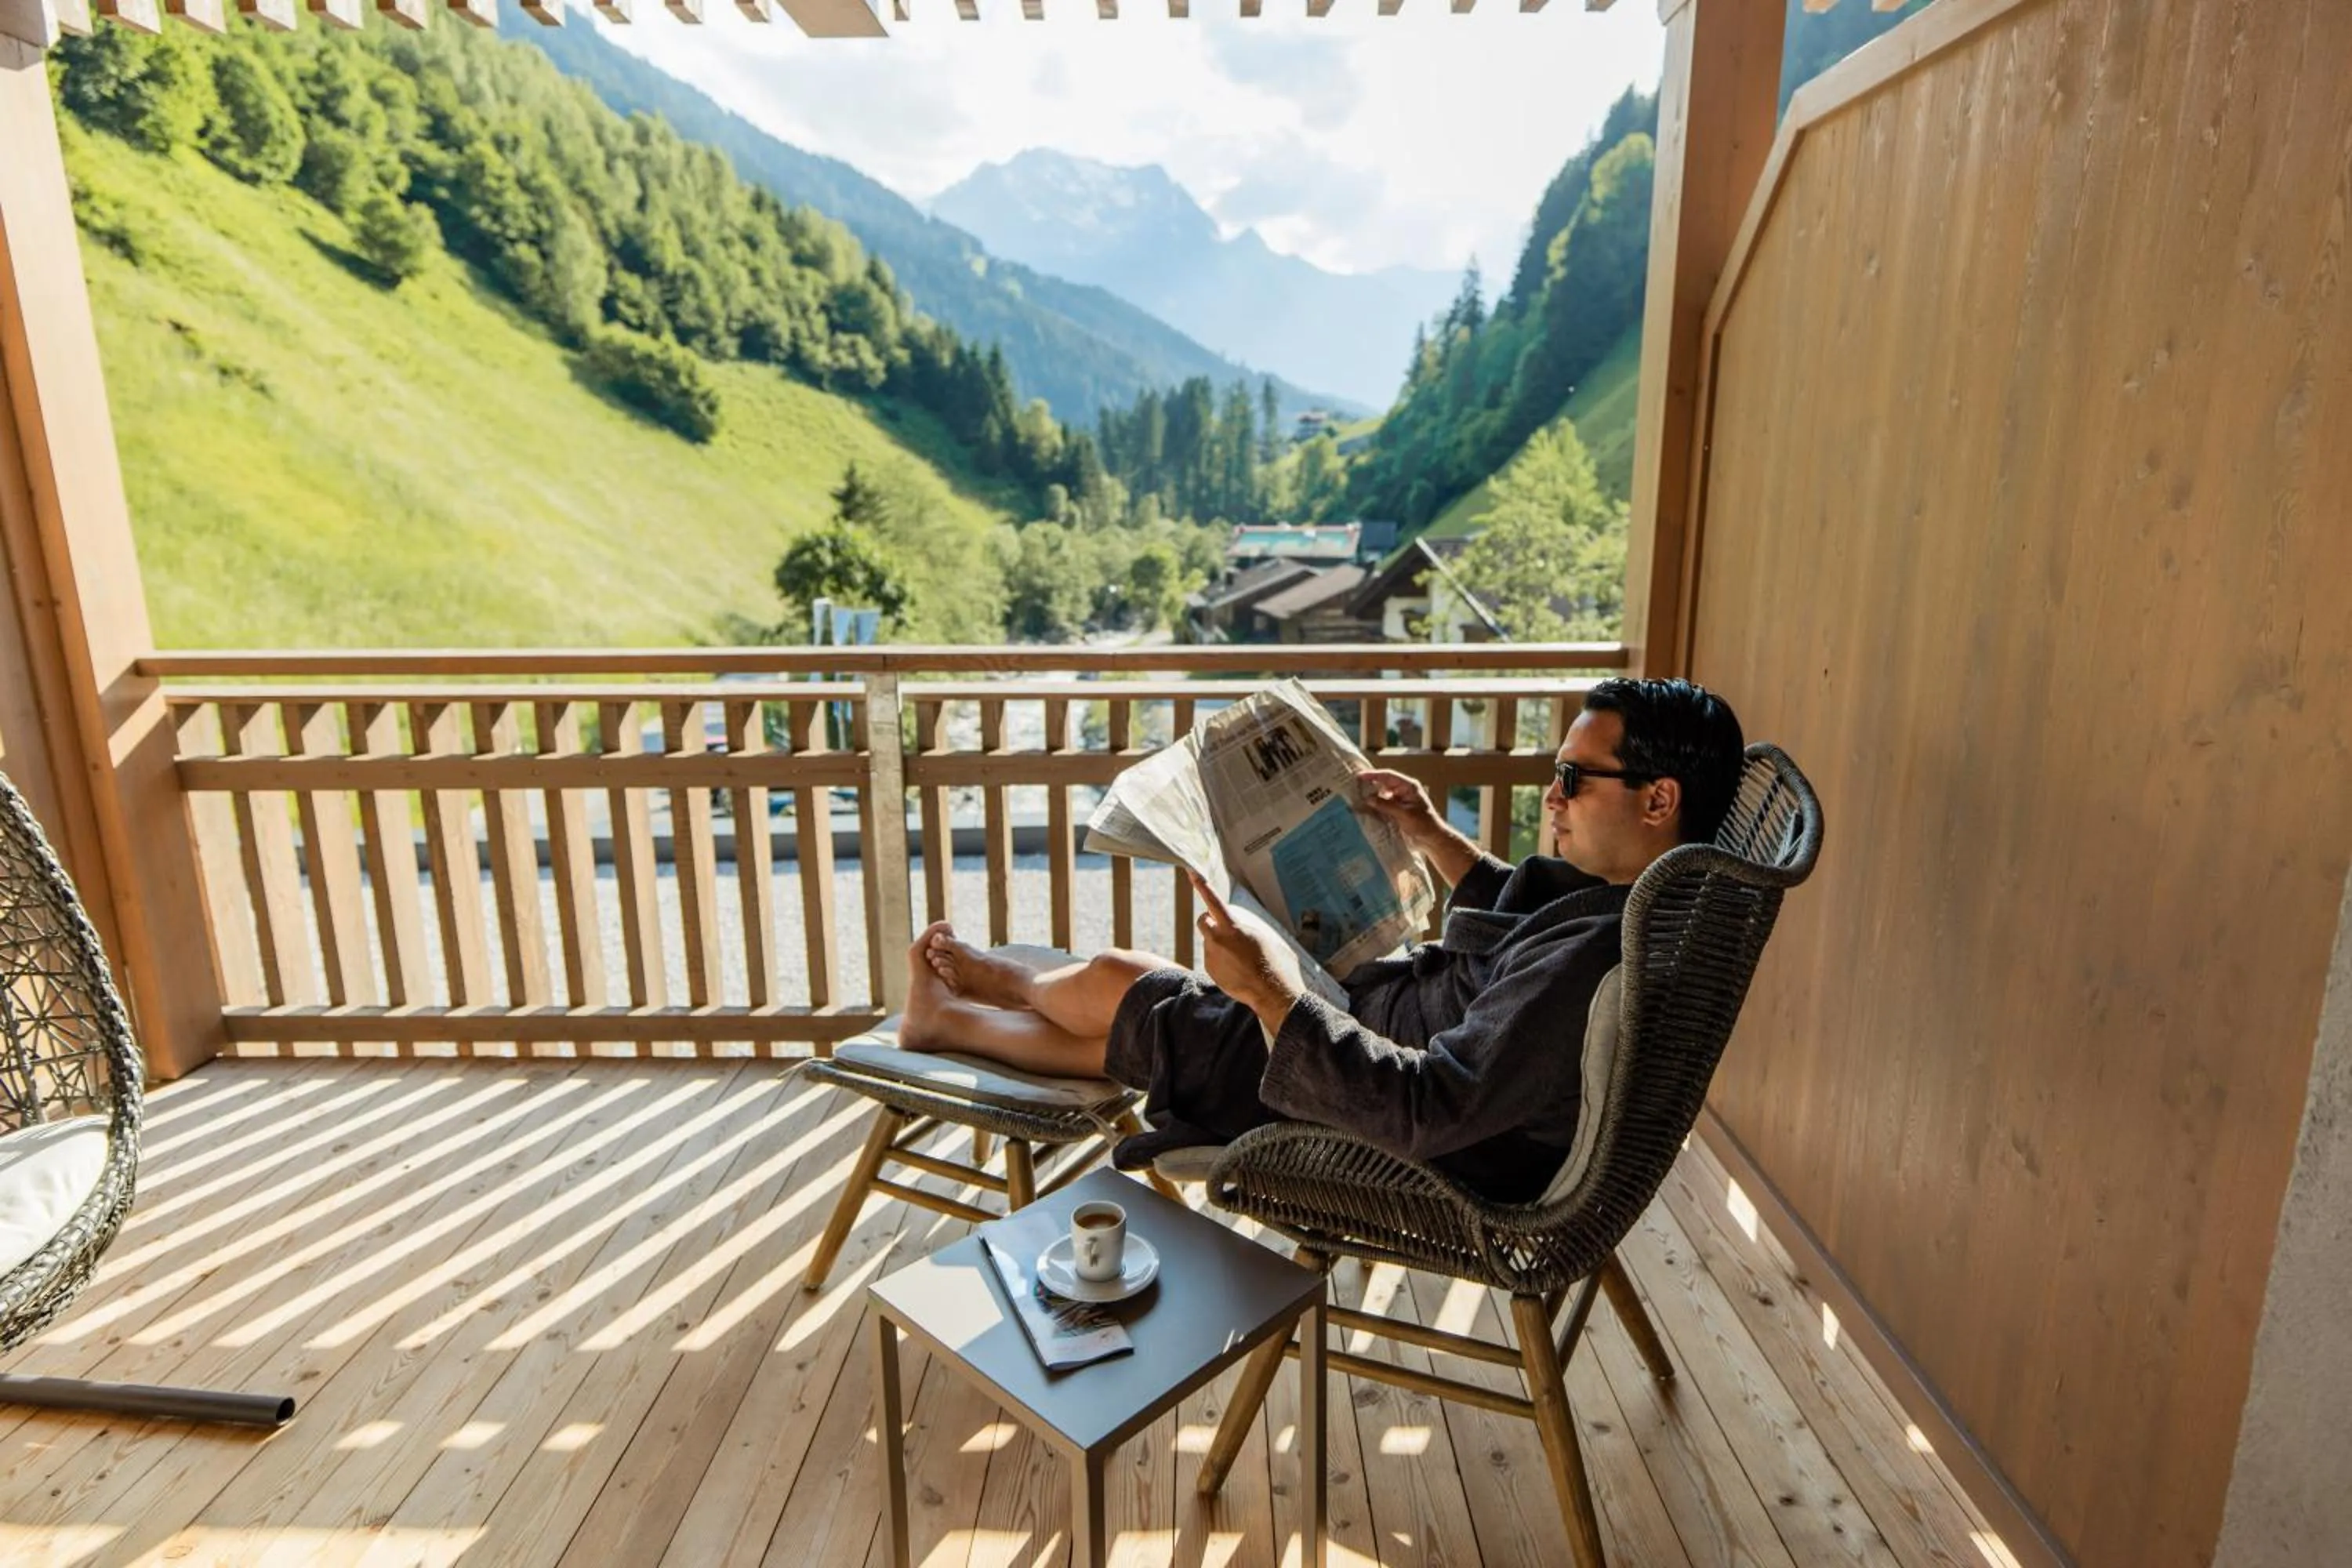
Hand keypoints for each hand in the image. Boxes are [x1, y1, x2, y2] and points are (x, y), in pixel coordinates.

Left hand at [1188, 871, 1304, 1021]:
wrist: (1270, 992)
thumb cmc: (1273, 963)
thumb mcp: (1262, 938)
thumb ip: (1243, 929)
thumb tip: (1236, 928)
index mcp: (1233, 928)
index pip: (1213, 901)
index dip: (1201, 886)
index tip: (1191, 872)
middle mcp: (1217, 940)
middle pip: (1202, 920)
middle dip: (1209, 920)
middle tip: (1223, 927)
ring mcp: (1212, 956)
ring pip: (1209, 941)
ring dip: (1218, 943)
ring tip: (1238, 957)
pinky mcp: (1210, 970)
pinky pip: (1211, 958)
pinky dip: (1220, 960)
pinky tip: (1236, 969)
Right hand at [1354, 767, 1439, 844]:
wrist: (1432, 840)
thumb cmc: (1424, 824)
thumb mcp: (1405, 814)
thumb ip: (1386, 805)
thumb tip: (1368, 798)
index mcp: (1409, 786)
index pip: (1389, 776)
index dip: (1373, 775)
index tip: (1359, 776)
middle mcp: (1403, 791)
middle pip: (1383, 784)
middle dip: (1370, 785)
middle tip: (1354, 786)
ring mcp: (1400, 801)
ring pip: (1382, 795)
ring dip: (1371, 797)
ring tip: (1356, 798)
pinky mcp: (1397, 811)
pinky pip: (1383, 806)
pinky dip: (1374, 807)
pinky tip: (1365, 809)